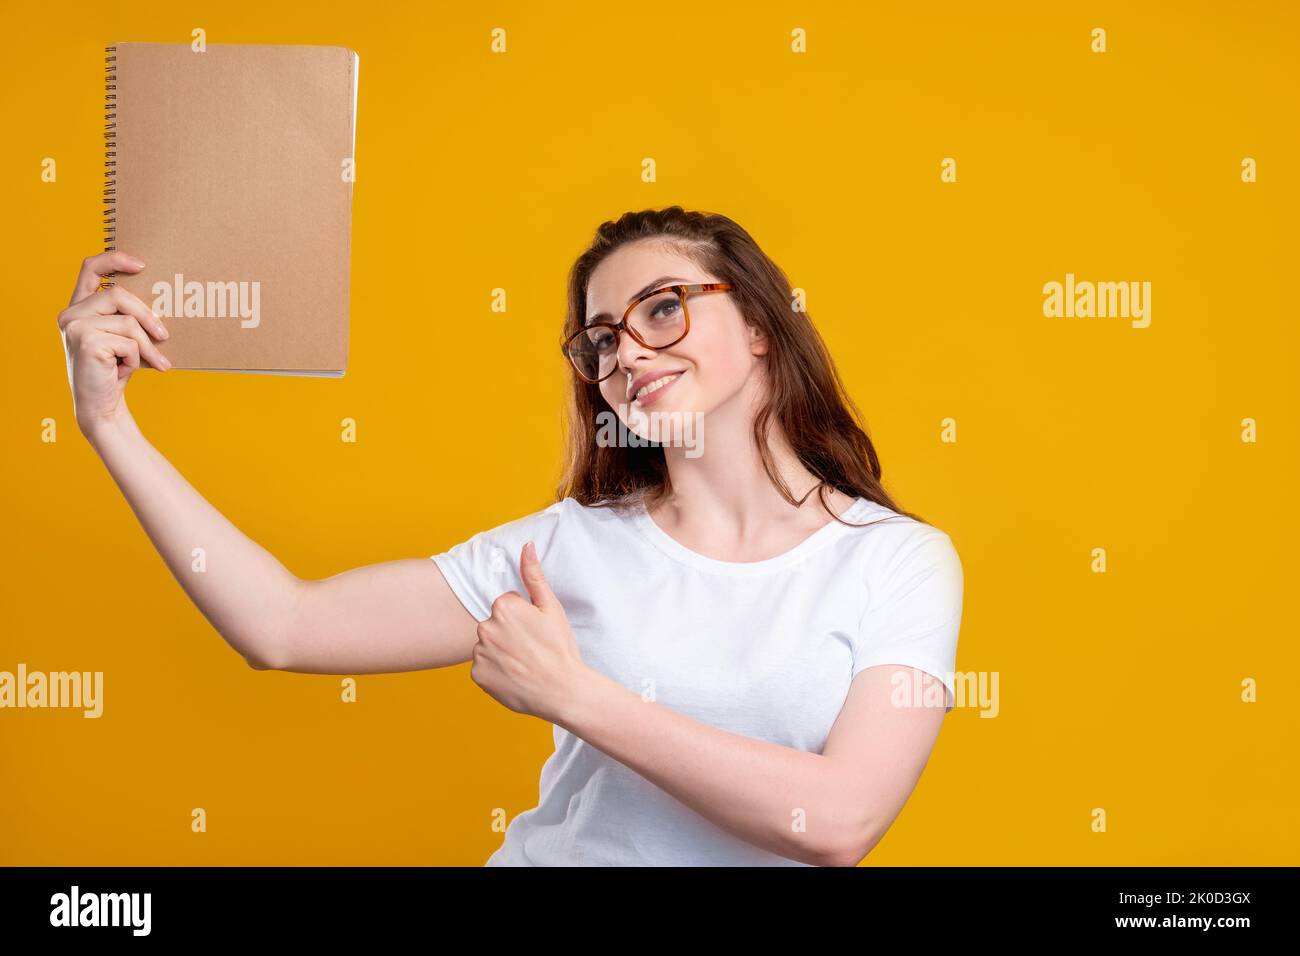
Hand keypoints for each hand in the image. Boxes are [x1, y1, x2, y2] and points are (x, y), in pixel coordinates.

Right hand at [58, 251, 171, 437]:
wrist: (102, 406)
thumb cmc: (117, 369)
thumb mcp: (124, 338)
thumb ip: (130, 316)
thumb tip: (167, 300)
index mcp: (79, 307)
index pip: (90, 268)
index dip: (115, 259)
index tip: (142, 265)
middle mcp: (71, 313)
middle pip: (118, 294)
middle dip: (147, 315)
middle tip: (166, 335)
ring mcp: (74, 326)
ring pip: (127, 321)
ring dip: (147, 345)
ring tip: (155, 362)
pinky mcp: (85, 341)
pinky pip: (128, 341)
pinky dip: (136, 358)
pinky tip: (125, 371)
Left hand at [470, 541, 591, 725]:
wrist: (563, 690)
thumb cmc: (560, 648)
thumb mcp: (551, 608)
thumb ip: (534, 575)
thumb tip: (526, 545)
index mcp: (503, 606)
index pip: (506, 605)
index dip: (523, 618)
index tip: (536, 631)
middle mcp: (485, 627)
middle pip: (494, 624)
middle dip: (509, 633)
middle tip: (531, 648)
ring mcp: (479, 653)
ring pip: (488, 646)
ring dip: (501, 653)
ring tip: (524, 664)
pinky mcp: (477, 675)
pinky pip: (483, 667)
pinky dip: (495, 672)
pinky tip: (514, 676)